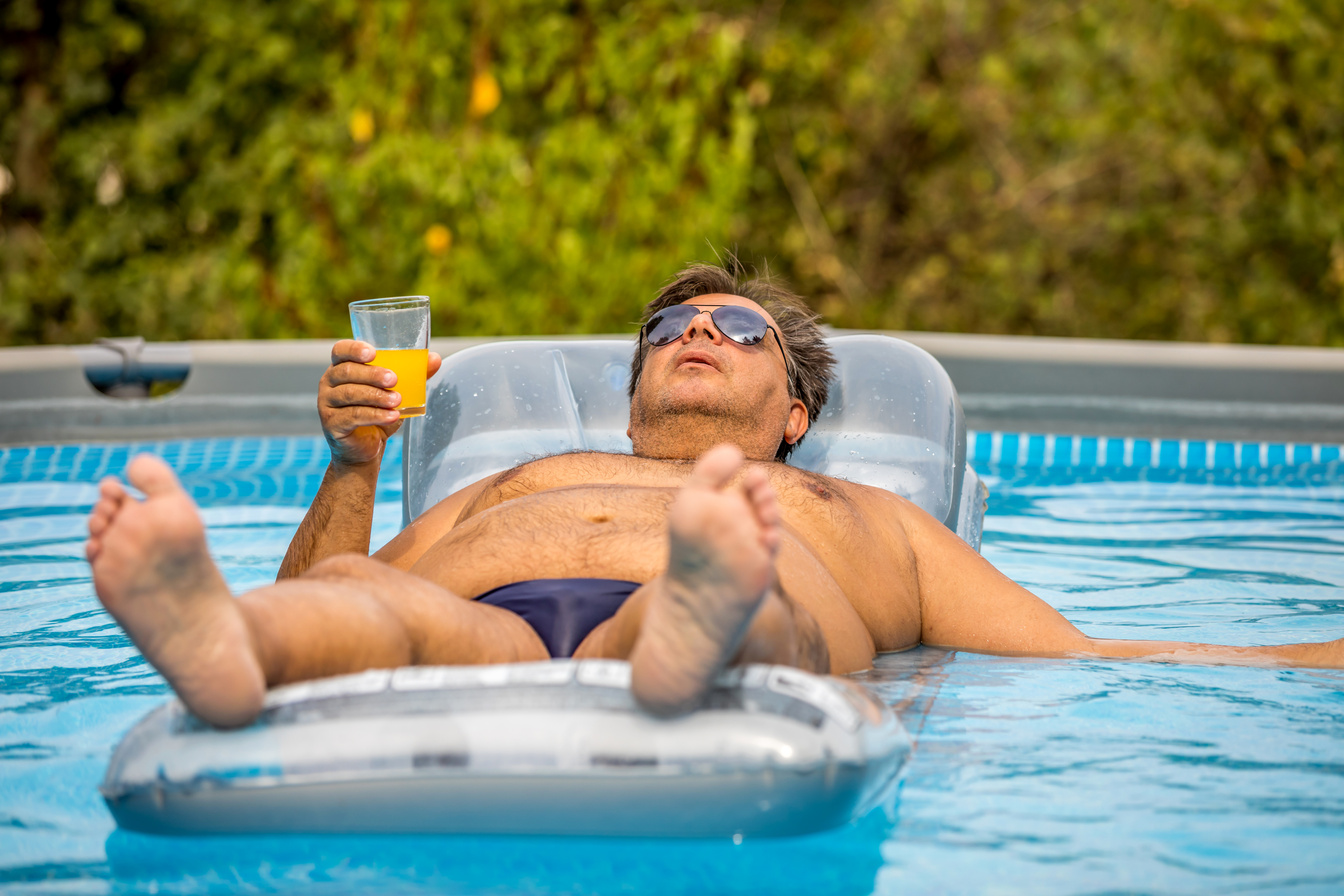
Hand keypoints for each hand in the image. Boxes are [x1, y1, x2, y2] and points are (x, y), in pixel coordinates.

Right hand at [318, 340, 442, 467]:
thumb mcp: (396, 393)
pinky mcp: (331, 424)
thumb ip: (412, 376)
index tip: (373, 353)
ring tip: (397, 400)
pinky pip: (352, 416)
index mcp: (341, 368)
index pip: (341, 350)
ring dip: (376, 396)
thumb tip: (435, 359)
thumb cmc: (378, 414)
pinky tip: (391, 416)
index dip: (354, 349)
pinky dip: (374, 415)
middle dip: (373, 374)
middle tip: (394, 380)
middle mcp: (329, 382)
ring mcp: (326, 403)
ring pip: (350, 393)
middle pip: (347, 371)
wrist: (366, 449)